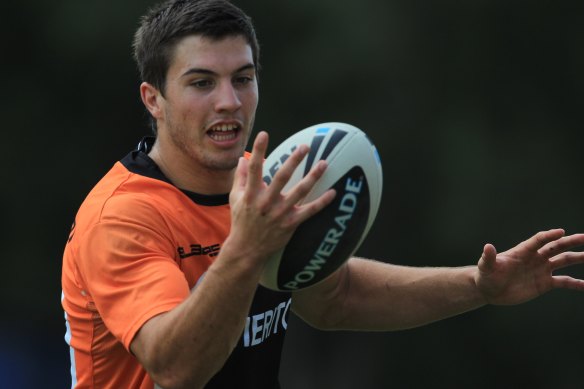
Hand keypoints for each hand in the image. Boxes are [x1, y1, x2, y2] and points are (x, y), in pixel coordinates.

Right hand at [227, 131, 335, 266]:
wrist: (247, 249)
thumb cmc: (241, 221)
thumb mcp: (234, 198)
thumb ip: (240, 178)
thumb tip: (242, 159)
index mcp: (250, 194)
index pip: (254, 168)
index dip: (258, 151)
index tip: (264, 134)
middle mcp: (265, 202)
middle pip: (281, 177)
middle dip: (293, 160)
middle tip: (304, 146)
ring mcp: (279, 213)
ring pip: (299, 192)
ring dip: (312, 177)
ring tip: (323, 163)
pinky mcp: (290, 224)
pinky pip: (309, 212)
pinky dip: (322, 202)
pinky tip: (333, 192)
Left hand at [475, 229, 583, 304]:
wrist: (489, 290)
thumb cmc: (486, 276)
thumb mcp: (486, 267)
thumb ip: (488, 257)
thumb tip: (488, 247)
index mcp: (523, 251)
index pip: (539, 240)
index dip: (549, 236)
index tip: (561, 232)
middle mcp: (535, 258)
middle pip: (556, 247)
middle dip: (571, 242)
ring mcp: (541, 270)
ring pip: (564, 261)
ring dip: (579, 258)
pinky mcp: (544, 283)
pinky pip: (564, 282)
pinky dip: (577, 284)